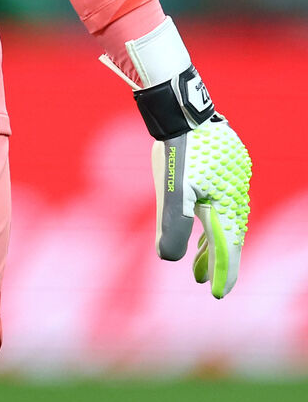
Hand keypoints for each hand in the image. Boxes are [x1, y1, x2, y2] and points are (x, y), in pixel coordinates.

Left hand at [99, 16, 250, 296]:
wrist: (181, 106)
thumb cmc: (175, 148)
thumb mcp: (171, 189)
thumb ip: (171, 225)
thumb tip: (168, 260)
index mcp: (224, 202)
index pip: (227, 247)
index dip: (223, 272)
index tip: (218, 295)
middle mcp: (234, 192)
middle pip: (229, 234)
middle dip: (218, 258)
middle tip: (207, 281)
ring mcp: (232, 176)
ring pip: (226, 215)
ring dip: (213, 238)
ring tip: (198, 259)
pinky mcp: (226, 162)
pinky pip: (224, 197)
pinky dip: (213, 213)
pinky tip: (201, 214)